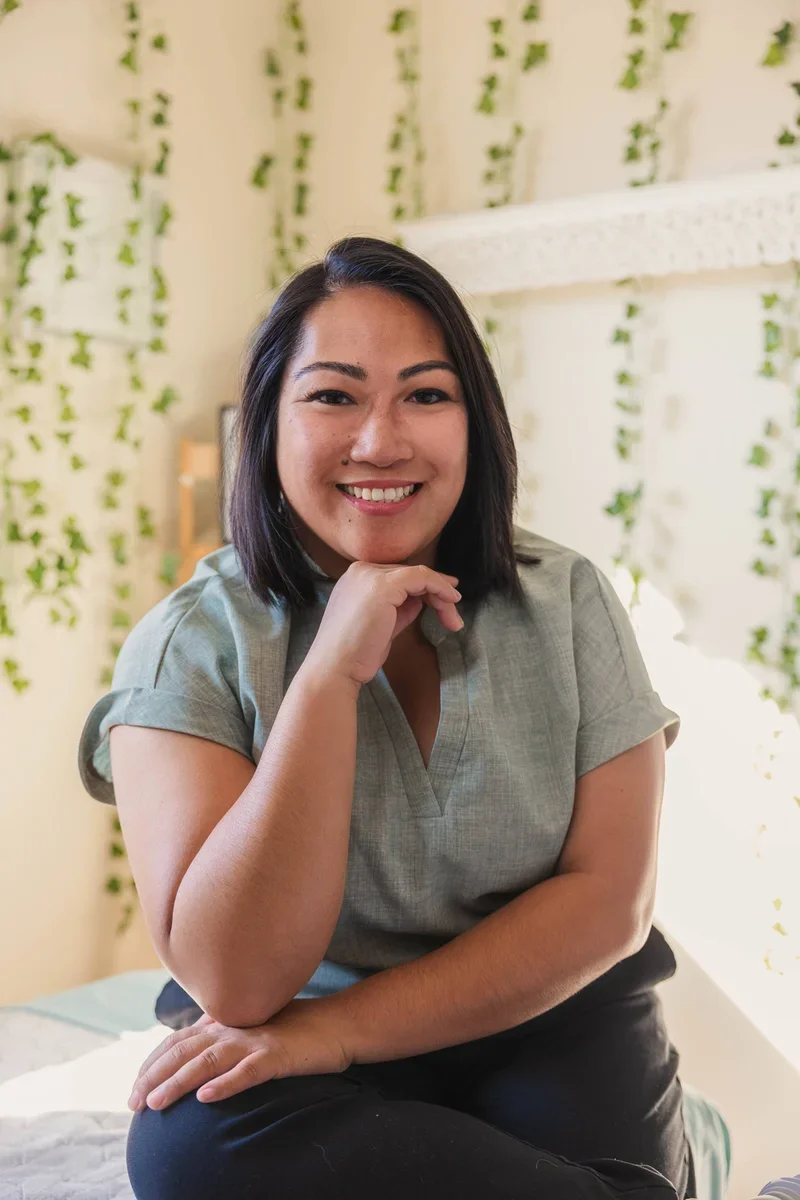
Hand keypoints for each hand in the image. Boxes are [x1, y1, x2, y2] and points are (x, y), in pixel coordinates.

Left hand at [127, 999, 351, 1111]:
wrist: (337, 1024)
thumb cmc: (296, 1029)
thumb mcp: (253, 1029)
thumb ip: (224, 1036)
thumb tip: (196, 1049)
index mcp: (225, 1022)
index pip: (178, 1041)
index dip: (152, 1063)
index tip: (134, 1087)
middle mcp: (233, 1027)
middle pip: (184, 1050)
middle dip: (154, 1076)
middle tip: (133, 1103)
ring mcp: (254, 1041)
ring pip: (207, 1060)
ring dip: (178, 1082)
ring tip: (155, 1103)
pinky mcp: (277, 1055)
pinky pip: (247, 1071)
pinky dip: (225, 1084)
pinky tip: (206, 1097)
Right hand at [308, 560, 462, 685]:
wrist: (335, 668)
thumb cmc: (356, 654)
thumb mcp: (382, 625)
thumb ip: (400, 608)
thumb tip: (420, 600)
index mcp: (357, 579)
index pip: (399, 577)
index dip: (426, 587)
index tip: (447, 599)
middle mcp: (361, 571)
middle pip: (410, 575)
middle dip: (437, 593)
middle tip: (453, 616)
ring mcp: (370, 576)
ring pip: (419, 575)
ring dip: (442, 595)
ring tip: (454, 620)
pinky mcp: (382, 586)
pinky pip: (421, 577)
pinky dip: (439, 587)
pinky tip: (451, 602)